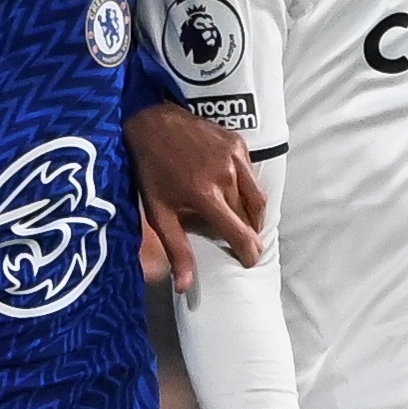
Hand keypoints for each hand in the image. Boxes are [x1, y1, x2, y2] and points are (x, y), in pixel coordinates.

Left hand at [127, 99, 263, 289]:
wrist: (153, 123)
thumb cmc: (152, 170)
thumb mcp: (159, 213)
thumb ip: (177, 249)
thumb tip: (185, 286)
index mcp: (205, 196)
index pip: (240, 233)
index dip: (249, 251)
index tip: (250, 261)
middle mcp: (225, 176)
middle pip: (249, 217)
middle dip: (248, 232)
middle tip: (244, 243)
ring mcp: (234, 158)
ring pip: (255, 197)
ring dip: (253, 213)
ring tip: (246, 223)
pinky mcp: (238, 144)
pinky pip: (251, 175)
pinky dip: (248, 189)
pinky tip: (235, 193)